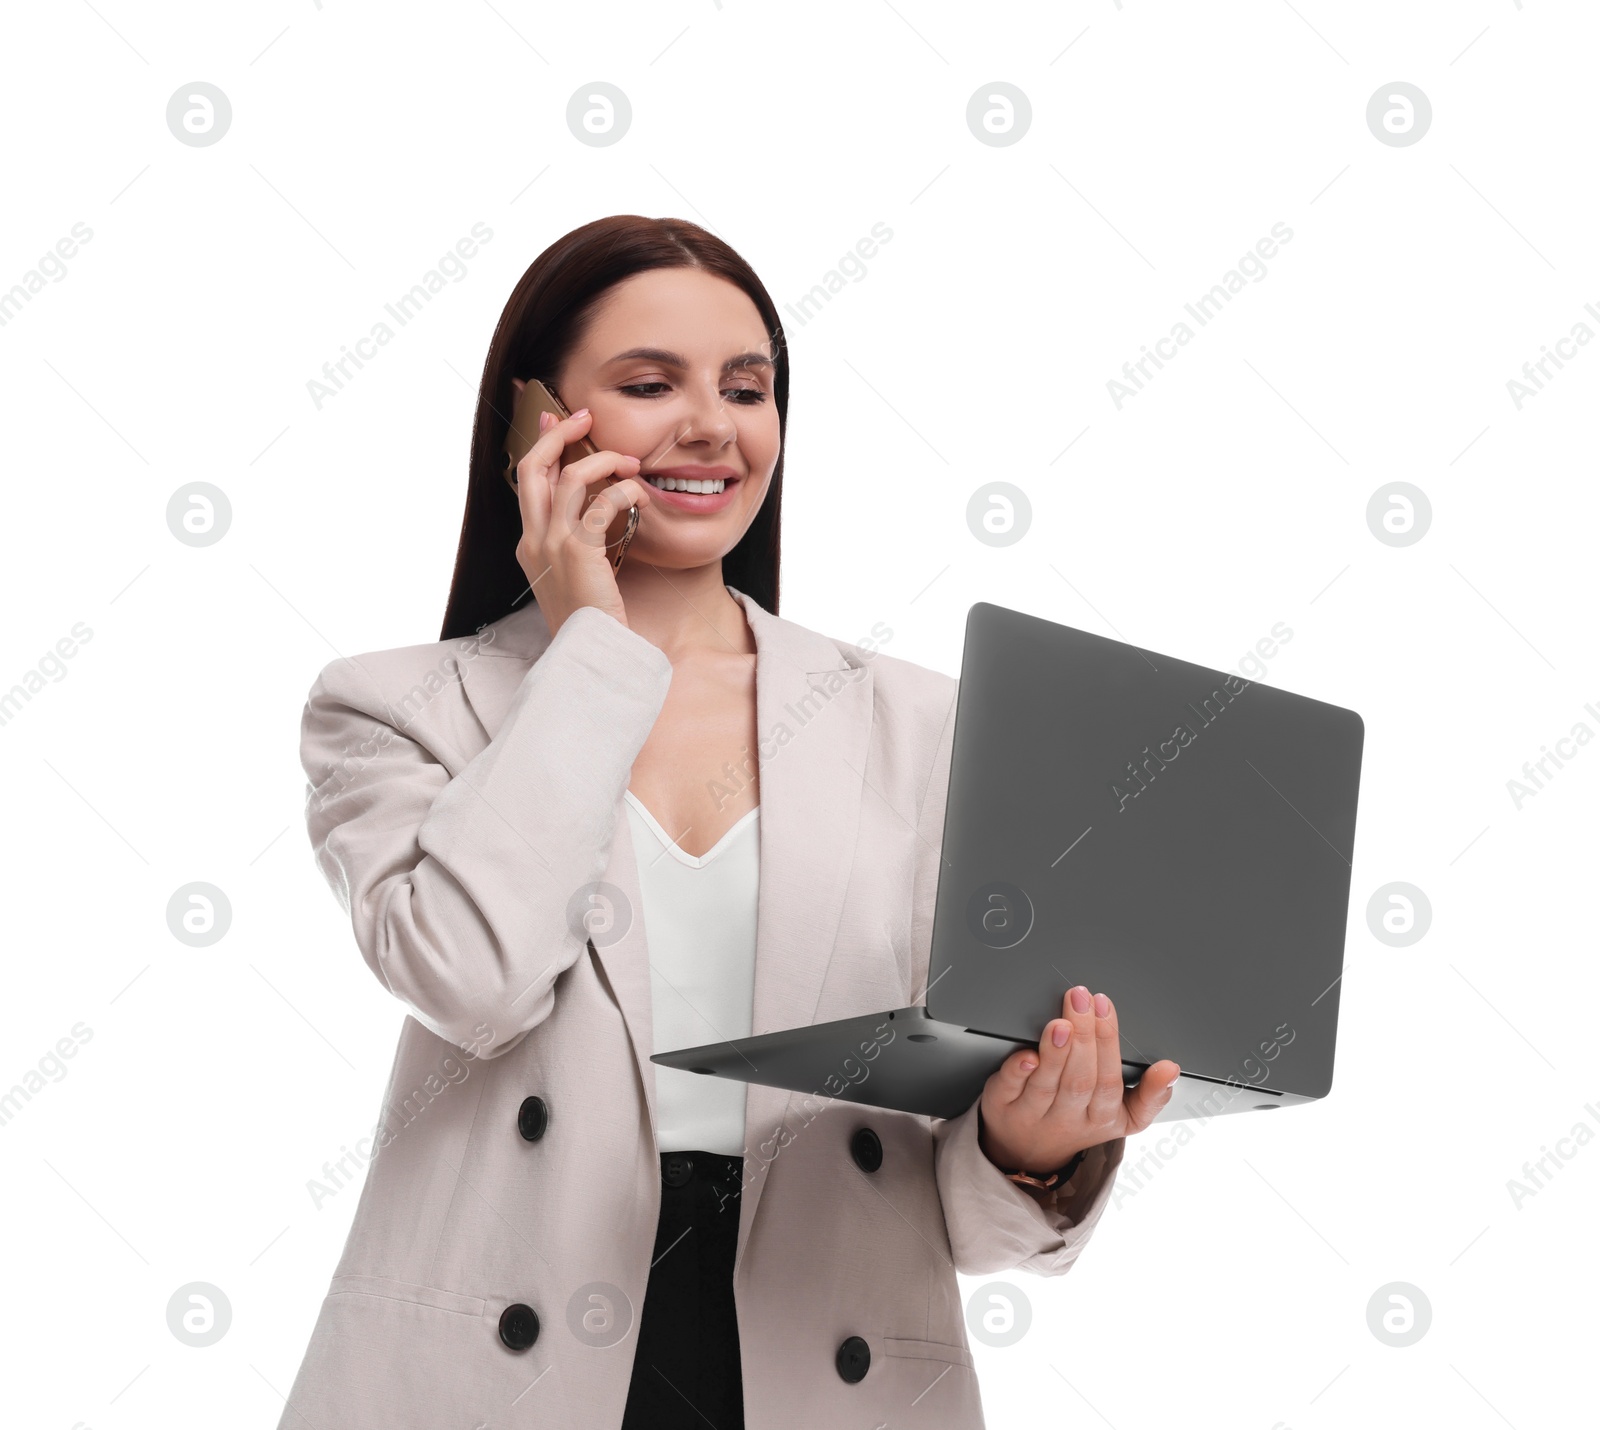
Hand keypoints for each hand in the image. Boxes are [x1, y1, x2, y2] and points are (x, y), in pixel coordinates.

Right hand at [510, 403, 654, 636]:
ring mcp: (552, 546)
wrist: (591, 656)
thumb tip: (600, 509)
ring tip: (632, 464)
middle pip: (532, 467)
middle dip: (559, 434)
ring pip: (570, 478)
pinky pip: (602, 504)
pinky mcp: (579, 553)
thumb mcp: (577, 579)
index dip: (543, 446)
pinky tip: (641, 497)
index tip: (558, 420)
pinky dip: (625, 492)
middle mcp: (533, 541)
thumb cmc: (593, 622)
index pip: (527, 481)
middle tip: (586, 417)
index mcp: (529, 546)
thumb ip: (580, 544)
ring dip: (604, 461)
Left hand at [977, 985, 1179, 1178]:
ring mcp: (1033, 1115)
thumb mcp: (1123, 1117)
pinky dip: (1017, 1071)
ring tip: (1061, 1020)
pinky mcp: (1002, 1107)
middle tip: (1082, 998)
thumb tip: (1172, 1069)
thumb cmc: (1078, 1120)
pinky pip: (1009, 1090)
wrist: (1027, 1152)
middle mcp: (1067, 1118)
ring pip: (1047, 1085)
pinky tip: (1025, 1053)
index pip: (1110, 1082)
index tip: (1106, 1006)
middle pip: (1080, 1080)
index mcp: (1101, 1118)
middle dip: (1084, 1035)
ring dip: (1056, 1051)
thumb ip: (1150, 1095)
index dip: (1109, 1043)